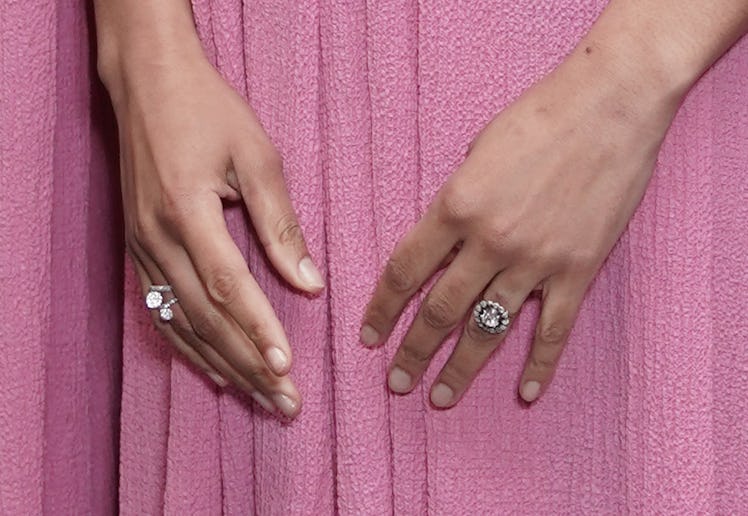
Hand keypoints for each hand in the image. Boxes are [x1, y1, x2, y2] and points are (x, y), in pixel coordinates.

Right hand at [109, 48, 322, 418]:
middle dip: (247, 364)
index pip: (227, 286)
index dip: (257, 329)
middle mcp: (157, 238)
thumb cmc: (209, 112)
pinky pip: (161, 311)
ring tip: (259, 398)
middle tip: (284, 402)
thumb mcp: (257, 156)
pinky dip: (188, 346)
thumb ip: (281, 223)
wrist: (149, 84)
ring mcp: (142, 247)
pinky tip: (212, 371)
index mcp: (187, 211)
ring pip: (181, 324)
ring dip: (222, 365)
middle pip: (205, 318)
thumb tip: (309, 282)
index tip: (287, 368)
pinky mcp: (138, 249)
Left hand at [360, 48, 681, 406]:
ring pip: (488, 330)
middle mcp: (490, 243)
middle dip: (413, 352)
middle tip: (396, 382)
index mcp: (456, 207)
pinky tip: (525, 394)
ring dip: (460, 369)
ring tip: (439, 397)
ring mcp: (536, 262)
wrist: (610, 106)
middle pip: (439, 311)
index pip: (405, 271)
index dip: (382, 309)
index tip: (369, 336)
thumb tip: (444, 240)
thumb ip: (456, 203)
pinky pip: (554, 330)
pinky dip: (540, 365)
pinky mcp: (578, 271)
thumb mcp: (476, 153)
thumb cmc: (539, 117)